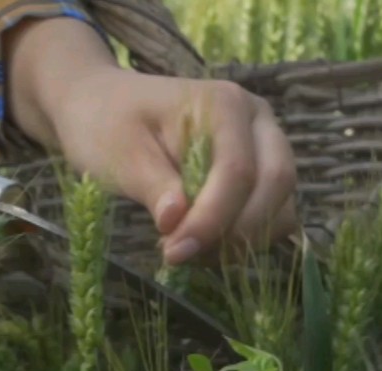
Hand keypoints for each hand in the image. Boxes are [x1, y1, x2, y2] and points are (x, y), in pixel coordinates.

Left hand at [6, 18, 298, 265]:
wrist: (100, 108)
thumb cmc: (107, 126)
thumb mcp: (120, 153)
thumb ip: (154, 185)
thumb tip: (177, 220)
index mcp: (224, 104)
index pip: (237, 168)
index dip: (212, 218)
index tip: (175, 252)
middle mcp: (257, 120)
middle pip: (276, 183)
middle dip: (233, 232)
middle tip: (180, 255)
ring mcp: (264, 145)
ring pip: (281, 204)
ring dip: (241, 240)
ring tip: (185, 249)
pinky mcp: (258, 173)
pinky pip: (270, 215)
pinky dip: (243, 239)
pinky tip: (199, 244)